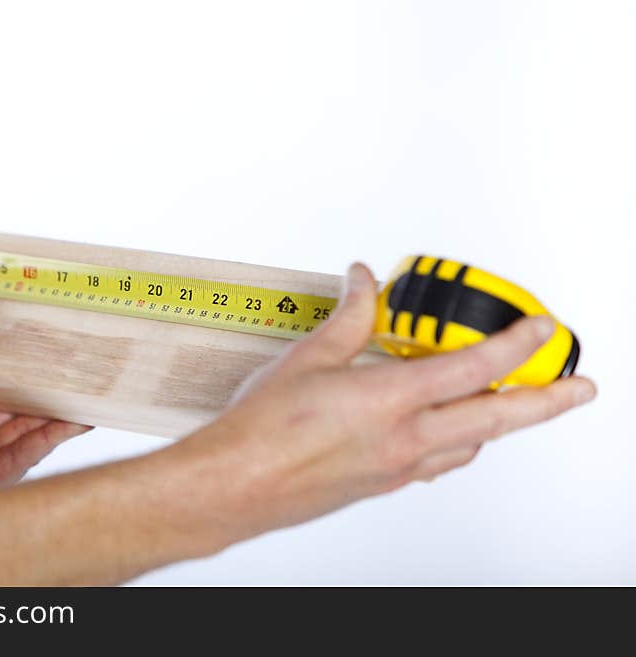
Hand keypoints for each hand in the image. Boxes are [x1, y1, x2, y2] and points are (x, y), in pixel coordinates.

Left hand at [0, 279, 91, 499]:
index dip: (12, 361)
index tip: (37, 336)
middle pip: (14, 403)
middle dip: (43, 383)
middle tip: (73, 358)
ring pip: (29, 427)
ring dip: (58, 408)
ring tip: (88, 385)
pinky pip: (31, 452)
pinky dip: (56, 434)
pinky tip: (79, 417)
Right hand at [177, 263, 596, 540]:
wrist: (237, 483)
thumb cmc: (264, 430)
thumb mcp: (308, 358)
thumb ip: (349, 317)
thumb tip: (363, 284)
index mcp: (391, 401)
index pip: (475, 367)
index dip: (517, 343)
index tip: (541, 327)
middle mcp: (405, 439)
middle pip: (498, 418)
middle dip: (547, 400)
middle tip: (578, 388)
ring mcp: (397, 468)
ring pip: (471, 445)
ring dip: (498, 423)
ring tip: (508, 403)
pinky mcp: (382, 484)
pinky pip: (437, 463)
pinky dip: (456, 443)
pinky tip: (442, 431)